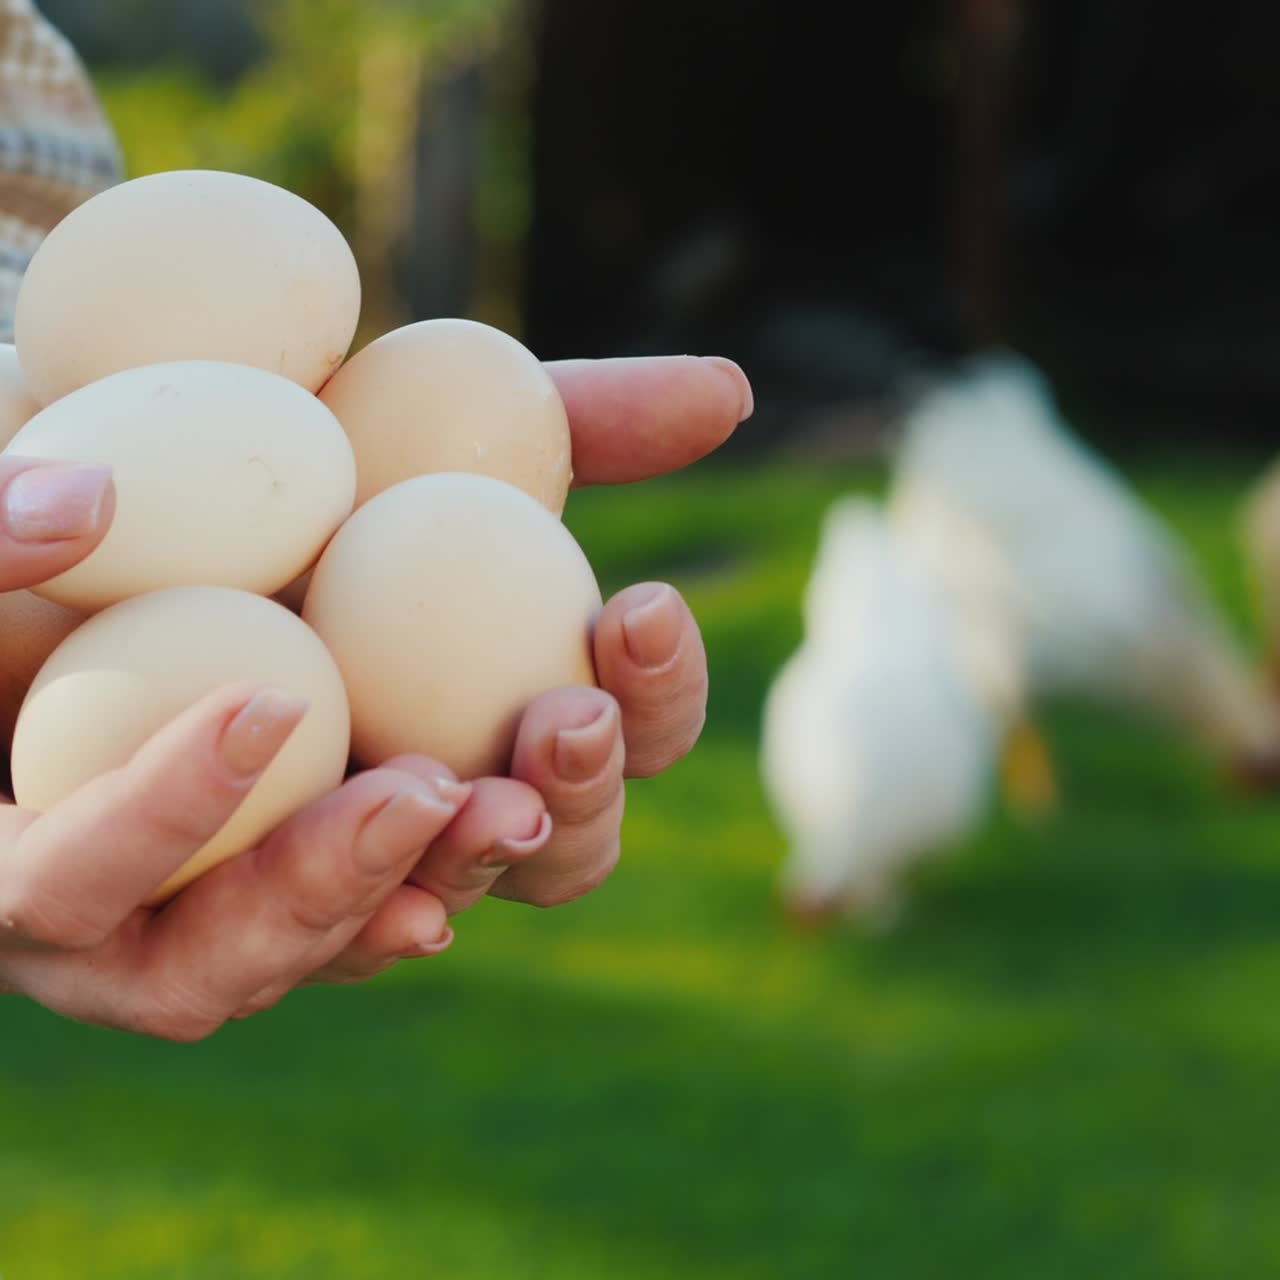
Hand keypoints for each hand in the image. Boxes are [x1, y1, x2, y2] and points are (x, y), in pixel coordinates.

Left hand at [0, 355, 748, 1037]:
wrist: (55, 443)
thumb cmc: (250, 449)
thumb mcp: (414, 416)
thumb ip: (568, 419)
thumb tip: (735, 397)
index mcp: (470, 728)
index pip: (602, 757)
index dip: (652, 707)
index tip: (635, 608)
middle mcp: (373, 824)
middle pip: (513, 873)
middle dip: (560, 817)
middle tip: (563, 726)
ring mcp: (232, 881)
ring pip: (335, 940)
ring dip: (396, 872)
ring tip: (428, 792)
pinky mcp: (75, 898)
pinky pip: (141, 915)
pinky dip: (192, 824)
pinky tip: (258, 729)